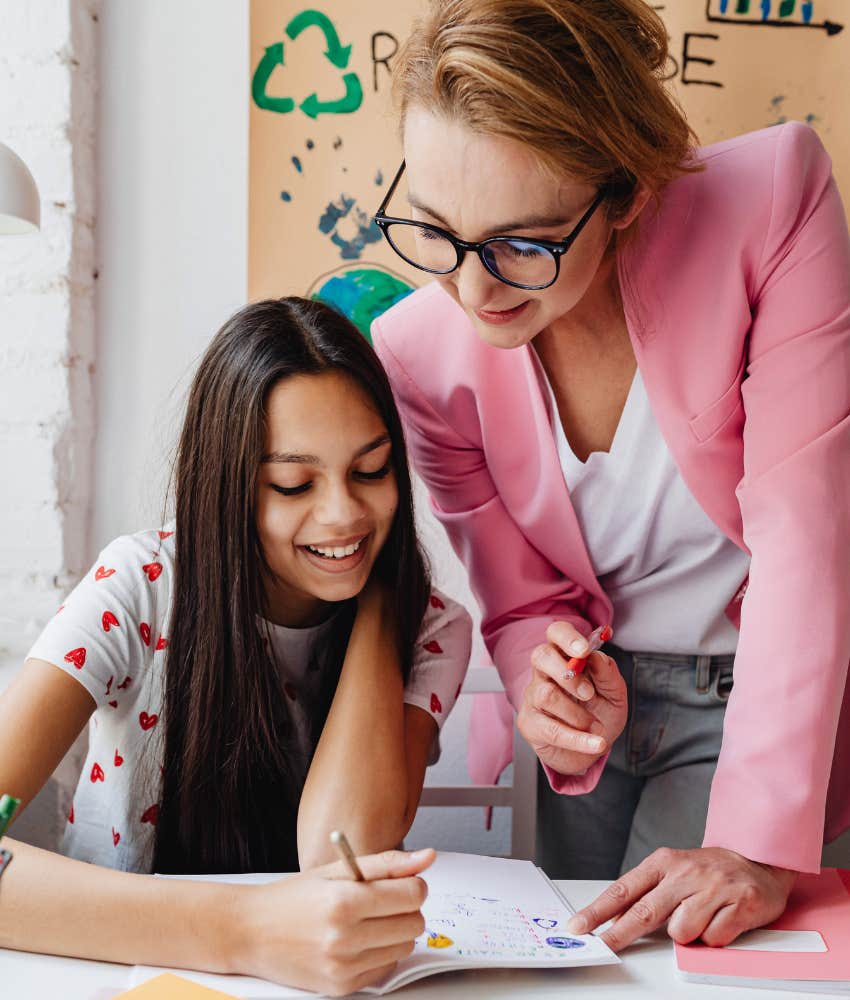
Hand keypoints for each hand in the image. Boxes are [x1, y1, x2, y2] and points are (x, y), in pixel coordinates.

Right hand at [236, 847, 434, 994]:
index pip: (412, 894)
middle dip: (407, 909)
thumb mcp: (337, 869)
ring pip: (404, 948)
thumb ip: (387, 863)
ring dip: (395, 932)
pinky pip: (385, 969)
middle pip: (414, 924)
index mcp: (344, 900)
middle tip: (385, 902)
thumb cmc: (293, 897)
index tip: (405, 883)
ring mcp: (343, 967)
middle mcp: (344, 937)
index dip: (415, 885)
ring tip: (369, 920)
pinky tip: (358, 941)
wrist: (250, 932)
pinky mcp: (341, 987)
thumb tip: (427, 858)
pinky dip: (380, 953)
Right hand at [517, 621, 626, 775]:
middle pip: (541, 656)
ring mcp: (533, 697)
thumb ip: (608, 674)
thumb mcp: (614, 694)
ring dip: (577, 713)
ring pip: (546, 694)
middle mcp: (545, 673)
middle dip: (566, 673)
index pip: (557, 633)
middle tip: (589, 693)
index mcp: (565, 657)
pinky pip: (550, 729)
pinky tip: (594, 743)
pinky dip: (577, 739)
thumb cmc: (600, 714)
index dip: (567, 637)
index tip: (584, 650)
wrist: (592, 749)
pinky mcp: (530, 723)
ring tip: (594, 725)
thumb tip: (597, 657)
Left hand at [566, 847, 796, 950]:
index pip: (624, 890)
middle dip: (618, 934)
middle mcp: (685, 872)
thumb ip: (648, 893)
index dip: (598, 910)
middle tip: (602, 947)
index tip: (578, 926)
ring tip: (702, 915)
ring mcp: (713, 888)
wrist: (760, 861)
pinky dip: (715, 936)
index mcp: (664, 862)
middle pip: (644, 912)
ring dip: (688, 933)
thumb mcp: (674, 871)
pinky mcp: (740, 904)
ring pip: (681, 931)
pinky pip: (713, 938)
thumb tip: (615, 920)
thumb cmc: (709, 872)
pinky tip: (722, 918)